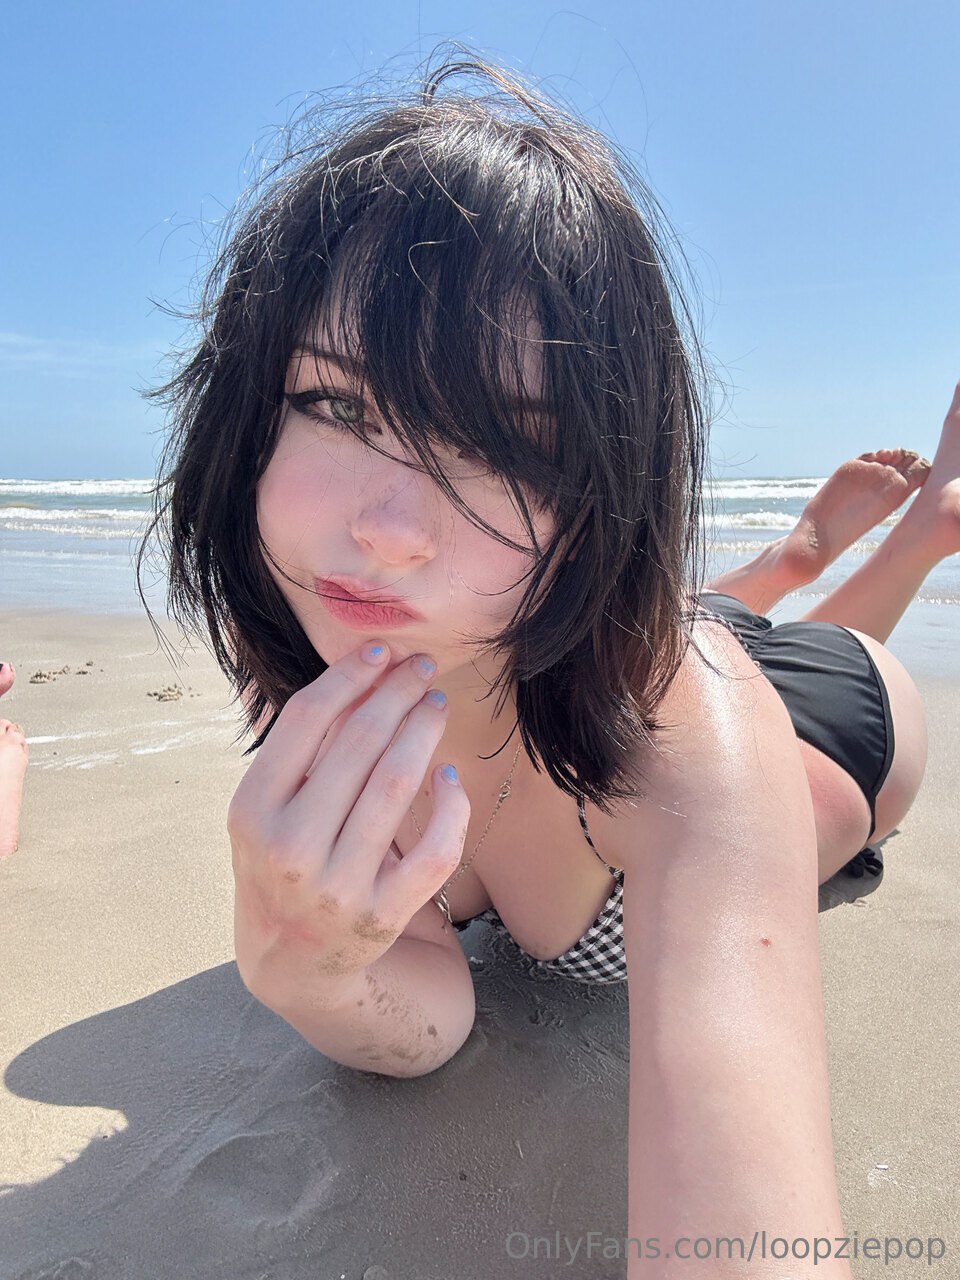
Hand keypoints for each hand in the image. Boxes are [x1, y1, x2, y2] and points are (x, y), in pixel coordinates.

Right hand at [228, 642, 469, 996]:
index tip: (380, 652)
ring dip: (424, 731)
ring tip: (436, 704)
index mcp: (252, 811)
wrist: (292, 961)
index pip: (305, 720)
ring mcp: (338, 885)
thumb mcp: (266, 811)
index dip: (349, 676)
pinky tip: (450, 777)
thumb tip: (360, 675)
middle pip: (359, 744)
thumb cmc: (281, 862)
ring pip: (397, 785)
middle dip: (398, 693)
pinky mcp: (383, 915)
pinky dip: (451, 808)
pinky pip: (434, 851)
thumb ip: (301, 752)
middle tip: (421, 667)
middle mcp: (291, 848)